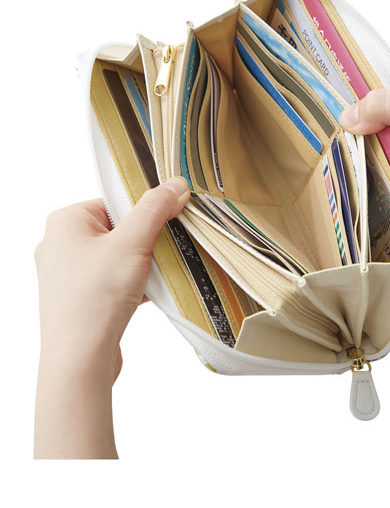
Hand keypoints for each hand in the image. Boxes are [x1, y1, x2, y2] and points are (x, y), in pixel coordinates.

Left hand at [34, 176, 189, 458]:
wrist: (80, 359)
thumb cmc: (96, 298)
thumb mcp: (133, 243)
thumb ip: (155, 209)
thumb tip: (176, 184)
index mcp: (66, 221)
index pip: (116, 201)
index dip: (146, 213)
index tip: (167, 225)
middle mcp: (61, 243)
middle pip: (120, 229)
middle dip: (147, 243)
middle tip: (162, 254)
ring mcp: (67, 273)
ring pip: (118, 256)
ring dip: (143, 266)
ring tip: (152, 279)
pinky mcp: (77, 297)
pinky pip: (112, 280)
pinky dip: (133, 284)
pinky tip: (146, 296)